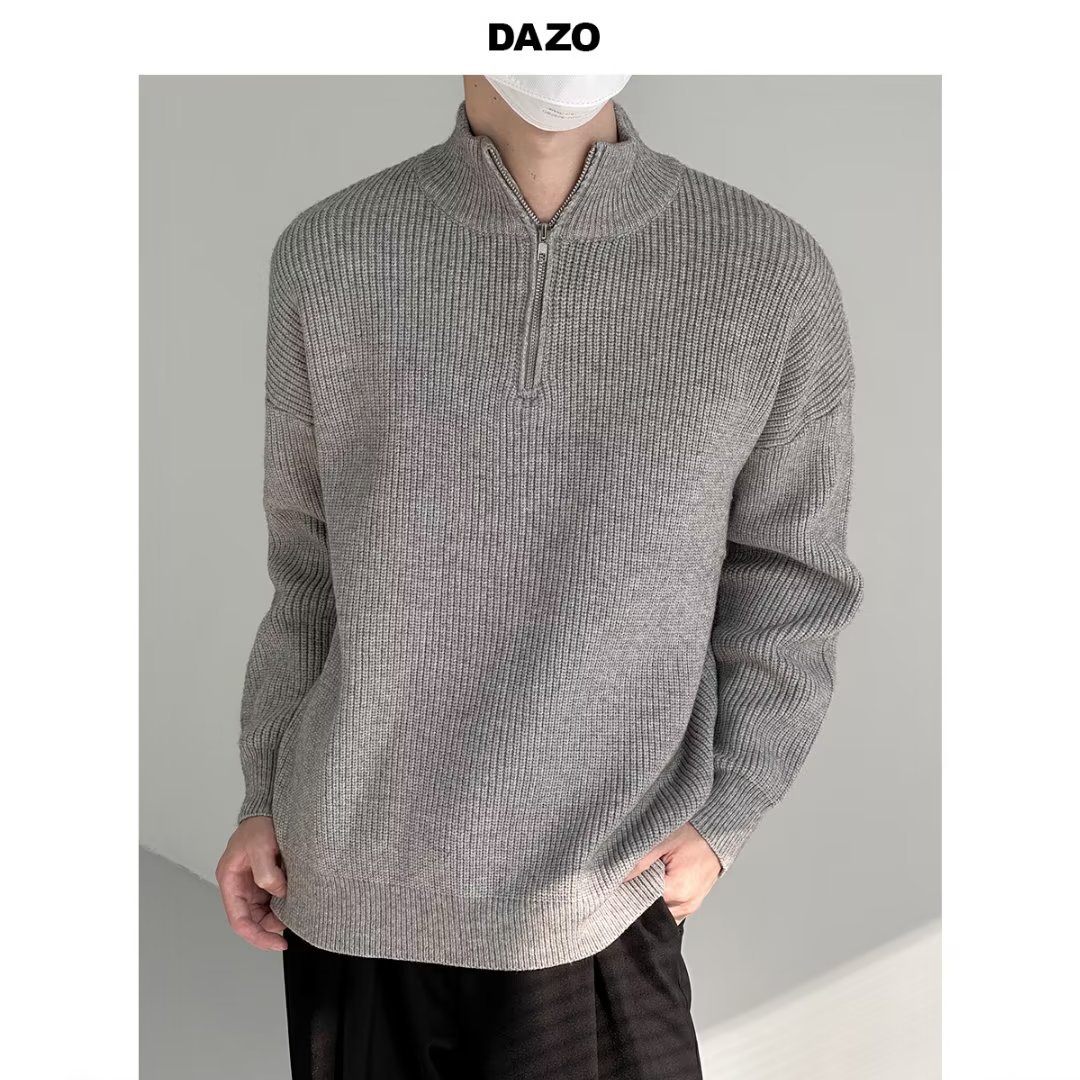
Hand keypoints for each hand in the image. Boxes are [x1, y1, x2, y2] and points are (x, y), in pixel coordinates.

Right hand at [216, 816, 288, 950]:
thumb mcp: (260, 846)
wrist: (269, 809)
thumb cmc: (258, 824)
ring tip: (296, 915)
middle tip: (291, 931)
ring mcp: (253, 883)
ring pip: (263, 912)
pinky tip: (296, 903)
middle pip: (252, 920)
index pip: (239, 921)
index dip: (257, 936)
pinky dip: (283, 905)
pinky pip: (273, 899)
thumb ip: (266, 873)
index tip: (277, 942)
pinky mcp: (266, 878)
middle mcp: (240, 885)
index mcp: (230, 880)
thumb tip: (278, 893)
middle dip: (269, 929)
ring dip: (278, 917)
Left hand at [622, 823, 723, 924]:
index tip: (618, 881)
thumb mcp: (663, 839)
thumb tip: (618, 877)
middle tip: (632, 875)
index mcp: (678, 891)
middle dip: (638, 896)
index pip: (640, 904)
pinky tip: (657, 881)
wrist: (720, 830)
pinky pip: (671, 908)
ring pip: (660, 912)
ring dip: (650, 898)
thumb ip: (639, 861)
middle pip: (650, 912)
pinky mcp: (693, 901)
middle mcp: (686, 904)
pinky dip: (661, 898)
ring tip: (647, 876)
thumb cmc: (696, 832)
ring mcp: (691, 905)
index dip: (627, 892)